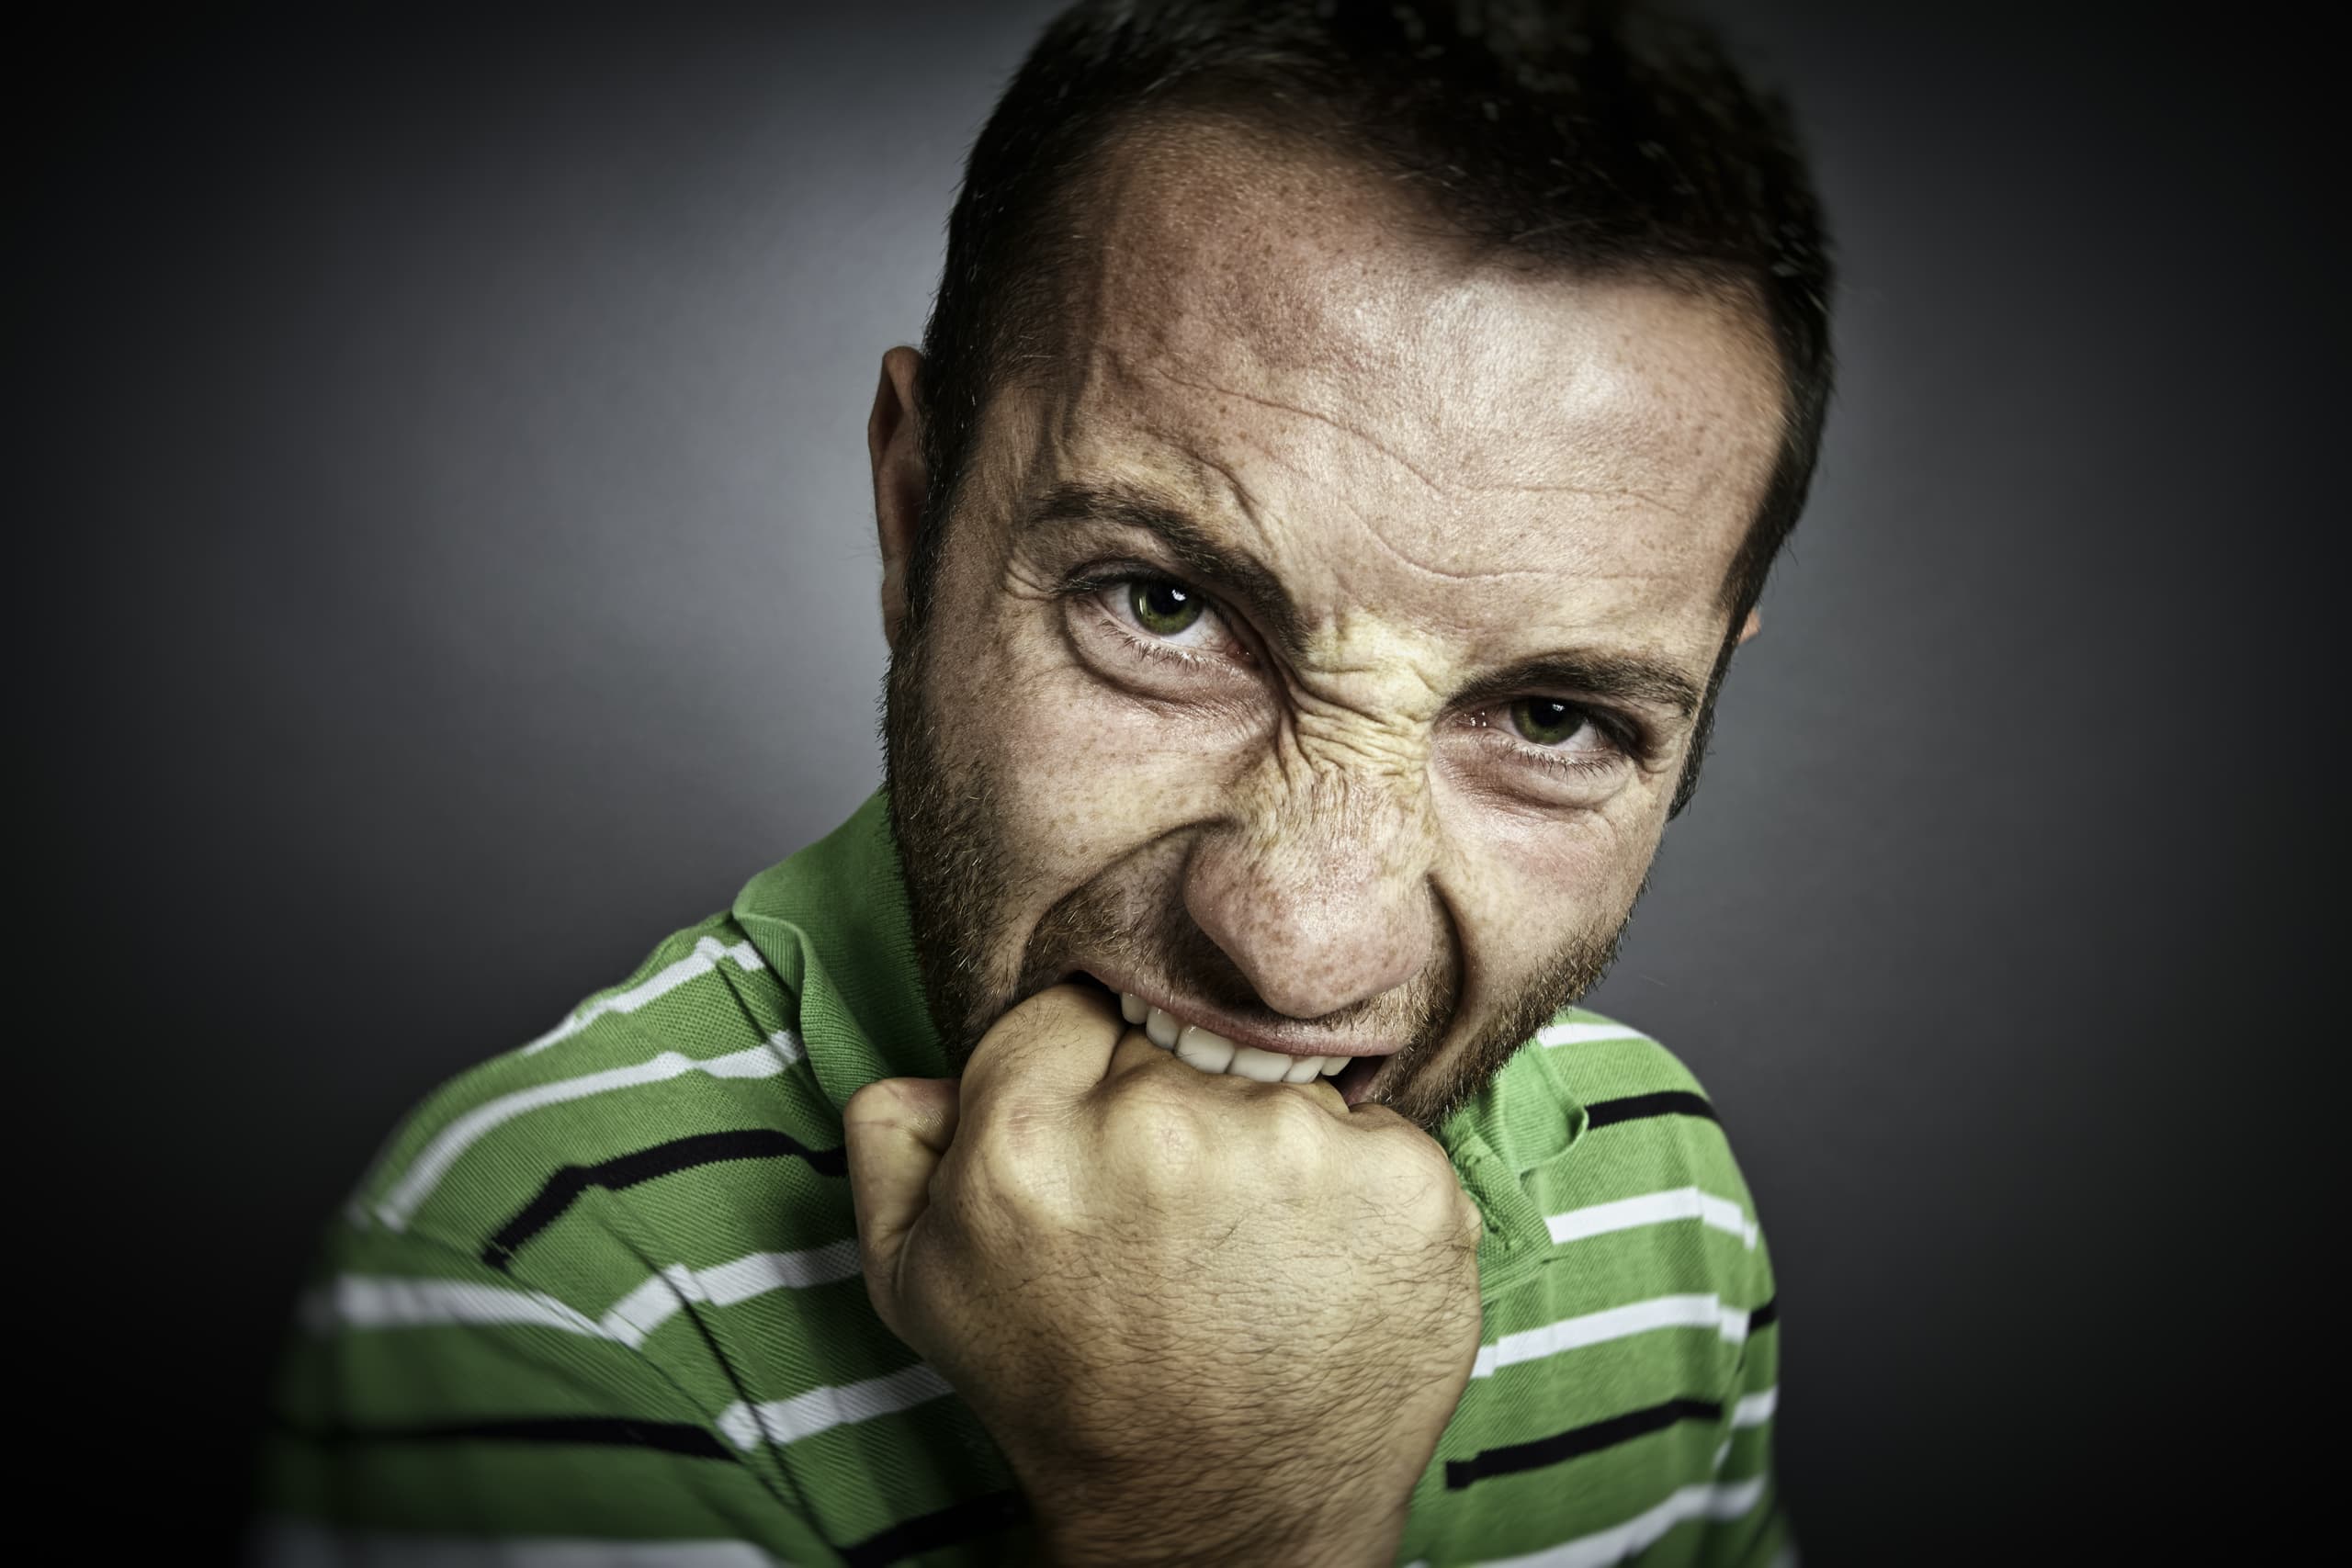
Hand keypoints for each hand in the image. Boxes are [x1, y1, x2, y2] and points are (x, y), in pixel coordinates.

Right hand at [842, 984, 1483, 1566]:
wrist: (1214, 1522)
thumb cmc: (1069, 1395)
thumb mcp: (922, 1284)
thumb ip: (896, 1149)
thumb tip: (927, 1070)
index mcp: (1029, 1134)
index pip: (1071, 1008)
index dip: (1088, 1075)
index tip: (1105, 1144)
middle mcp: (1160, 1123)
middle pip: (1177, 1036)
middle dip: (1176, 1102)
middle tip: (1175, 1215)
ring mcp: (1293, 1146)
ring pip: (1279, 1080)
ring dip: (1269, 1145)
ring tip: (1248, 1250)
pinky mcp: (1402, 1180)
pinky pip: (1376, 1132)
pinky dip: (1357, 1188)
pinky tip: (1323, 1265)